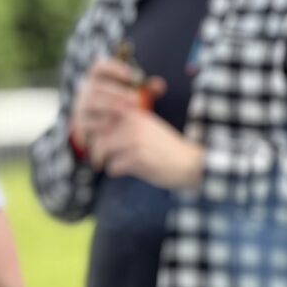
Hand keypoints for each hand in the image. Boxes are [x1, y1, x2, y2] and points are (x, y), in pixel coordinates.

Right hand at [71, 58, 164, 149]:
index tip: (132, 75)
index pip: (99, 68)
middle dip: (117, 92)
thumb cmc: (119, 107)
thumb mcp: (131, 95)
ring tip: (129, 111)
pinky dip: (103, 123)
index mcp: (97, 80)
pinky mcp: (81, 124)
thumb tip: (160, 84)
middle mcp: (86, 91)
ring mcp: (82, 107)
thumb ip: (145, 90)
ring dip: (111, 106)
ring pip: (92, 103)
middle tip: (136, 98)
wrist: (99, 130)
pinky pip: (89, 122)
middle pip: (96, 86)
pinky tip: (117, 124)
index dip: (113, 68)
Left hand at [89, 108, 203, 189]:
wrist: (191, 163)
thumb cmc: (165, 148)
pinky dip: (114, 170)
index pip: (102, 119)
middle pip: (98, 135)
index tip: (94, 141)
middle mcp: (133, 125)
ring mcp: (135, 141)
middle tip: (97, 158)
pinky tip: (120, 171)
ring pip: (102, 150)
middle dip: (95, 149)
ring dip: (101, 160)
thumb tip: (95, 134)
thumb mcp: (147, 128)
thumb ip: (125, 126)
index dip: (94, 131)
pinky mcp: (138, 159)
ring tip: (104, 165)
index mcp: (134, 115)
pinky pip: (113, 166)